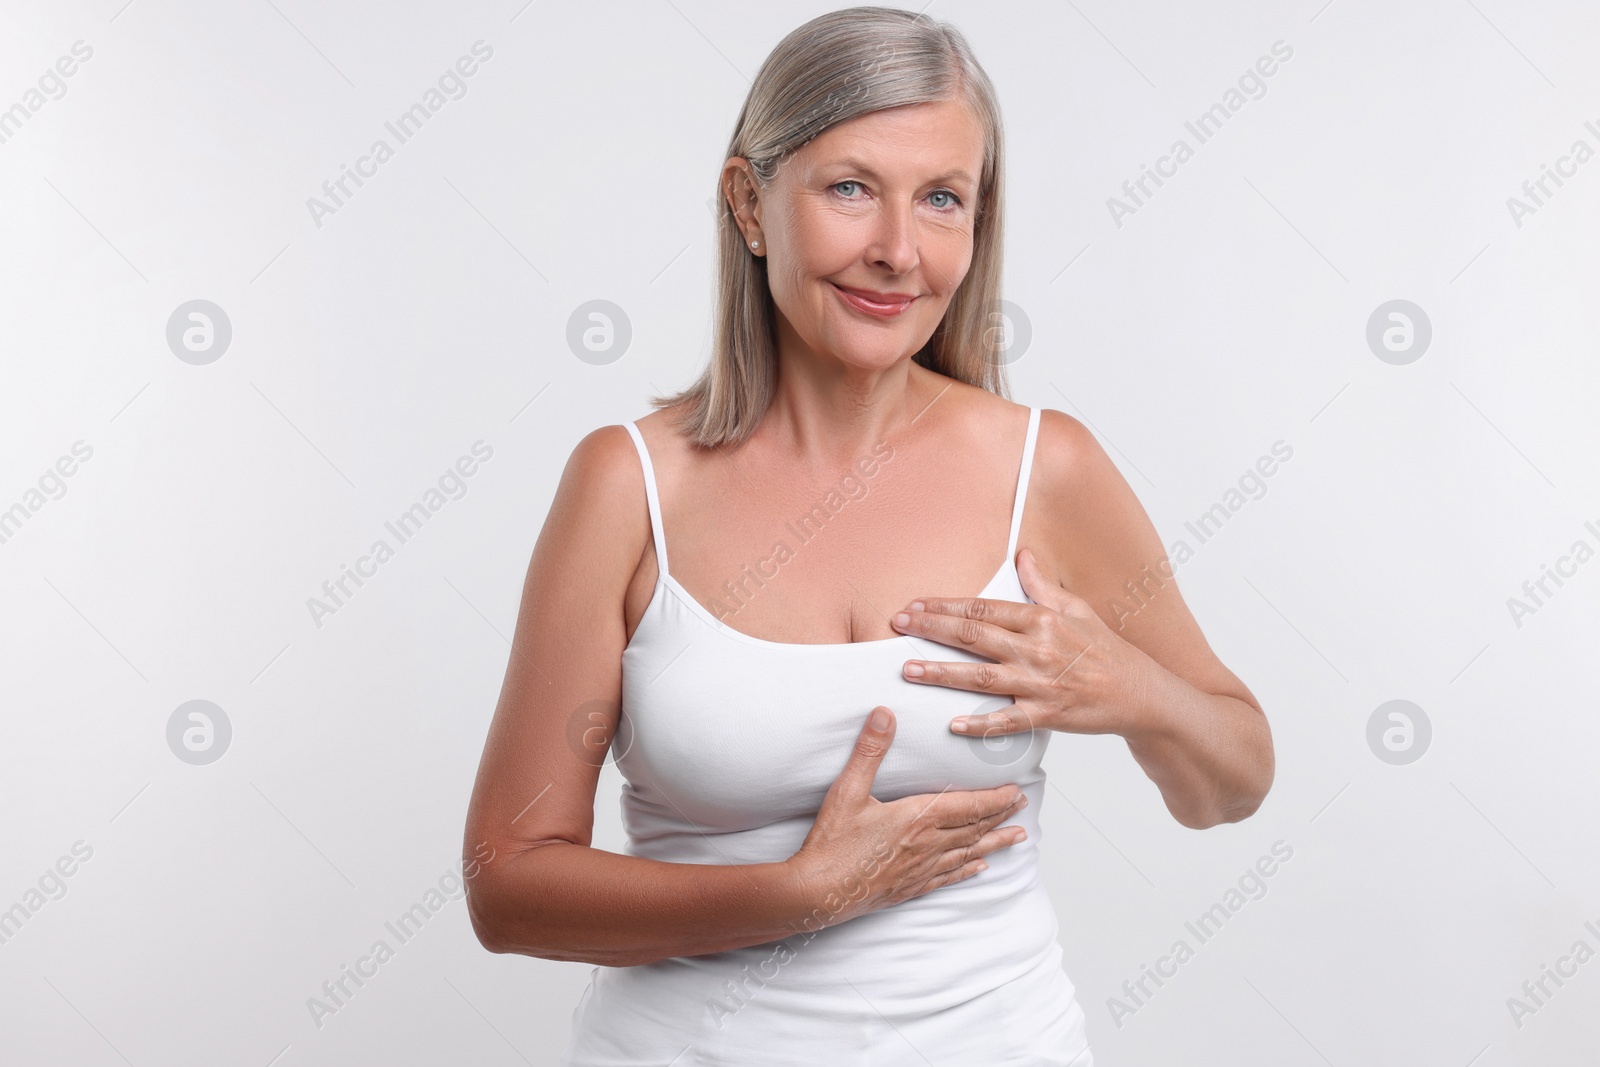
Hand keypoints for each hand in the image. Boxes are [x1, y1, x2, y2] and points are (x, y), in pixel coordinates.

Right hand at [786, 706, 1029, 929]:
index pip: (967, 806)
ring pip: (968, 854)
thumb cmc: (832, 843)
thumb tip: (884, 714)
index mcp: (916, 818)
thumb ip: (869, 751)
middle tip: (1023, 806)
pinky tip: (980, 869)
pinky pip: (949, 878)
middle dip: (1001, 815)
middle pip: (974, 828)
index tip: (1016, 791)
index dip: (994, 799)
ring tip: (1017, 837)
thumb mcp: (847, 791)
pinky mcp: (910, 888)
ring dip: (994, 843)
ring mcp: (920, 870)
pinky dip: (968, 870)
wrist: (818, 893)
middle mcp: (926, 845)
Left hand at [889, 546, 1148, 737]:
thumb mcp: (1077, 609)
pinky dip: (980, 725)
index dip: (945, 606)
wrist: (1140, 692)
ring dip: (941, 674)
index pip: (983, 609)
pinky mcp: (1048, 715)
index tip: (914, 605)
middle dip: (931, 629)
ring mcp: (1041, 683)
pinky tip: (951, 724)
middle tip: (897, 624)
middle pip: (974, 636)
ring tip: (908, 670)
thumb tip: (1022, 555)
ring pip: (981, 678)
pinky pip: (1008, 721)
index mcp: (1041, 619)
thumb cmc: (1105, 649)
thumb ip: (1042, 585)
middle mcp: (1037, 648)